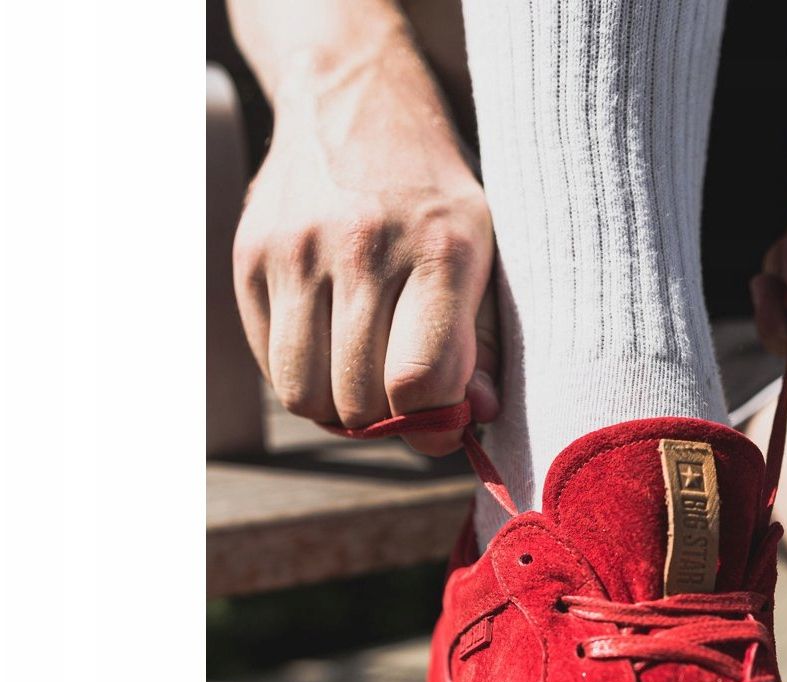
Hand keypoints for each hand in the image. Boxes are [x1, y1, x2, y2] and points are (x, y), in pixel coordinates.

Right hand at [233, 41, 496, 453]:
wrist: (353, 98)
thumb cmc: (433, 199)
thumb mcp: (483, 255)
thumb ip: (482, 344)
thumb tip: (472, 420)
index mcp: (440, 251)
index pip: (418, 381)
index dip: (433, 424)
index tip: (443, 421)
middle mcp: (362, 247)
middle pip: (358, 401)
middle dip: (387, 420)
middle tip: (403, 399)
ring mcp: (296, 250)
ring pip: (305, 394)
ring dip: (339, 409)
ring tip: (365, 380)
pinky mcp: (250, 255)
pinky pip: (272, 363)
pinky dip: (304, 376)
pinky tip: (331, 347)